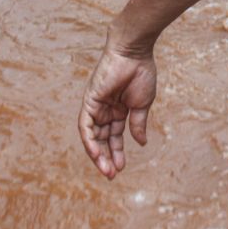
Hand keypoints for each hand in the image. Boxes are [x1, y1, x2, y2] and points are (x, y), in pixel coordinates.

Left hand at [76, 42, 155, 179]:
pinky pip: (85, 125)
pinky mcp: (89, 101)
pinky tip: (96, 154)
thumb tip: (140, 143)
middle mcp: (104, 110)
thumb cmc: (141, 74)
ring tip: (107, 170)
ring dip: (98, 154)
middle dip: (106, 158)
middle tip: (111, 175)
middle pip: (102, 139)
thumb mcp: (142, 105)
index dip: (116, 153)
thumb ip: (138, 124)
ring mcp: (96, 106)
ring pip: (92, 136)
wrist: (134, 53)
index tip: (121, 168)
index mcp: (118, 111)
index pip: (114, 137)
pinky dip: (89, 141)